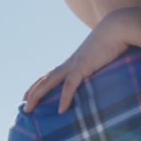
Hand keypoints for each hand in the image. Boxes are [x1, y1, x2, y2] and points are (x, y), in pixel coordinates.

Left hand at [23, 8, 140, 113]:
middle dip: (33, 92)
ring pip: (49, 81)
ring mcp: (74, 65)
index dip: (39, 84)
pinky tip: (61, 110)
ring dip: (37, 95)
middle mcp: (70, 64)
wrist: (116, 29)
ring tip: (29, 108)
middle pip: (45, 79)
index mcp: (73, 62)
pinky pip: (70, 85)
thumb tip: (102, 76)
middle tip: (24, 106)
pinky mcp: (83, 67)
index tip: (30, 95)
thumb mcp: (104, 58)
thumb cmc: (113, 43)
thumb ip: (100, 68)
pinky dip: (64, 98)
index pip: (51, 74)